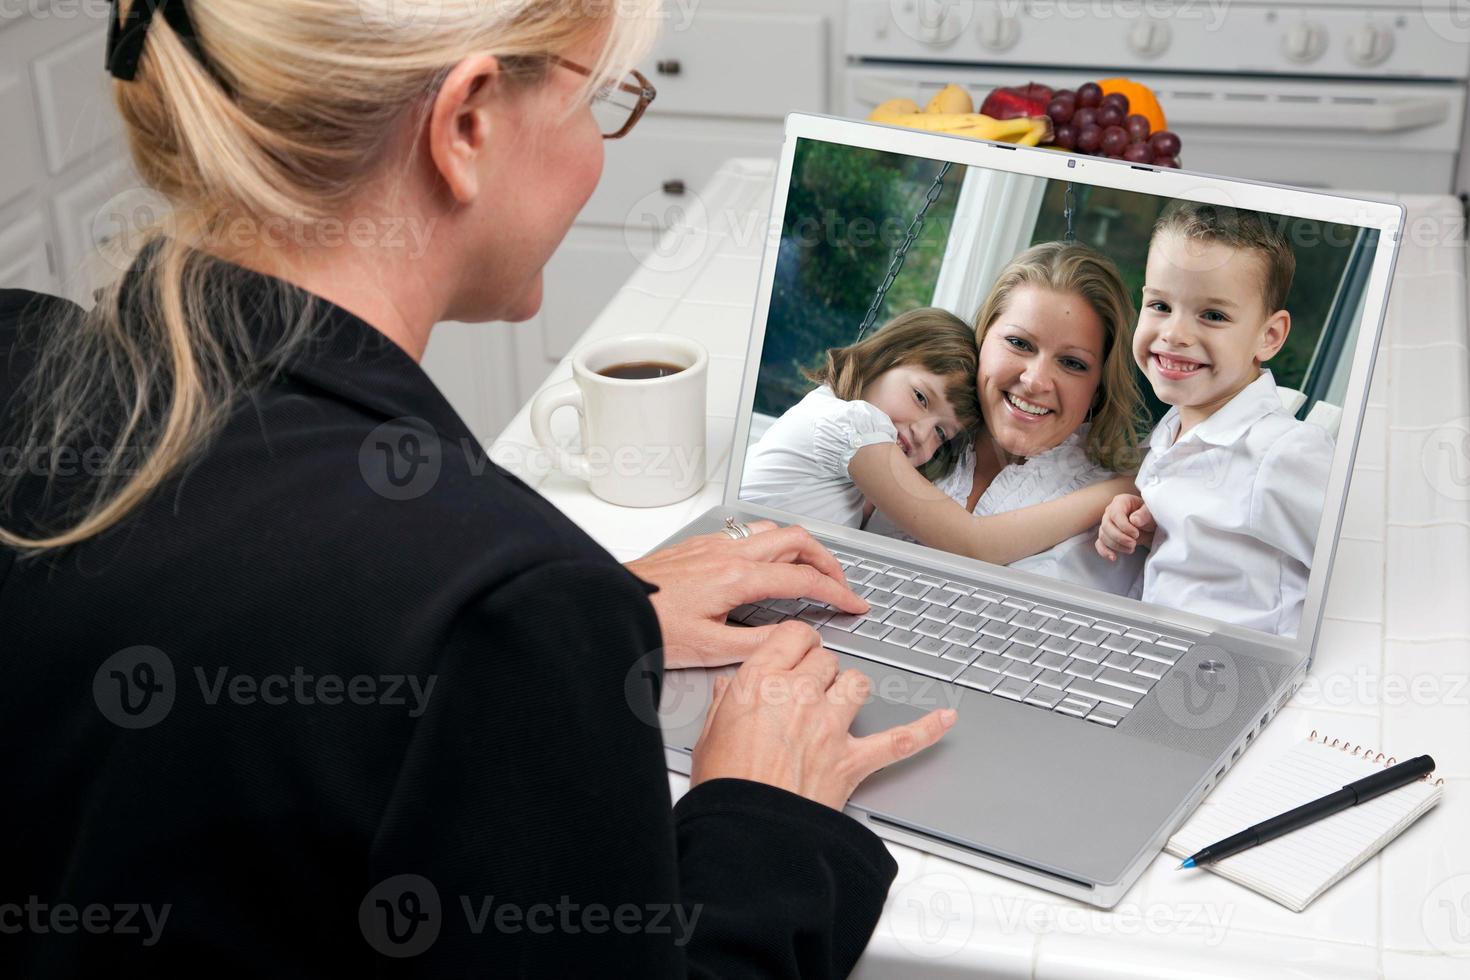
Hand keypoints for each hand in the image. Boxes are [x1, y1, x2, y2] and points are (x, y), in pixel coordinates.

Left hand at [625, 521, 869, 669]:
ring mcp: (714, 544)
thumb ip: (759, 645)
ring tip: (810, 572)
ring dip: (800, 548)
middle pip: (797, 539)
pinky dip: (773, 546)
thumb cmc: (650, 626)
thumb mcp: (709, 649)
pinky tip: (767, 567)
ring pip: (773, 531)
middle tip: (840, 584)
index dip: (838, 592)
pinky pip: (749, 534)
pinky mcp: (700, 545)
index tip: (855, 604)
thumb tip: (794, 639)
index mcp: (737, 577)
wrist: (610, 605)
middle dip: (828, 560)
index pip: (804, 578)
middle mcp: (729, 553)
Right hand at [689, 622, 955, 809]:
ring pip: (857, 683)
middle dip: (819, 670)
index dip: (798, 643)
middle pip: (827, 659)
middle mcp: (800, 695)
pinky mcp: (852, 760)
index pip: (795, 636)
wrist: (747, 831)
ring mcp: (831, 726)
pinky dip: (925, 729)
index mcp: (761, 682)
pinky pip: (899, 739)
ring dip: (851, 690)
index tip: (796, 651)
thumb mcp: (708, 735)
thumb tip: (730, 688)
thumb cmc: (725, 787)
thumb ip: (726, 703)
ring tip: (841, 702)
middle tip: (807, 688)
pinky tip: (943, 719)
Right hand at [1095, 494, 1153, 560]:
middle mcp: (1110, 512)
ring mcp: (1106, 524)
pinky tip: (1113, 557)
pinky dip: (1104, 551)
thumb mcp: (1152, 512)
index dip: (1124, 526)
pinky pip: (1099, 544)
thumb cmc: (1151, 516)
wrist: (1152, 526)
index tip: (1136, 534)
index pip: (1115, 514)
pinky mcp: (1106, 536)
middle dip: (1119, 538)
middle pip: (1106, 526)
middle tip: (1133, 543)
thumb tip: (1133, 520)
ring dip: (1116, 546)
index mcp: (1121, 502)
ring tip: (1131, 549)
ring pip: (1103, 536)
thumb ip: (1144, 514)